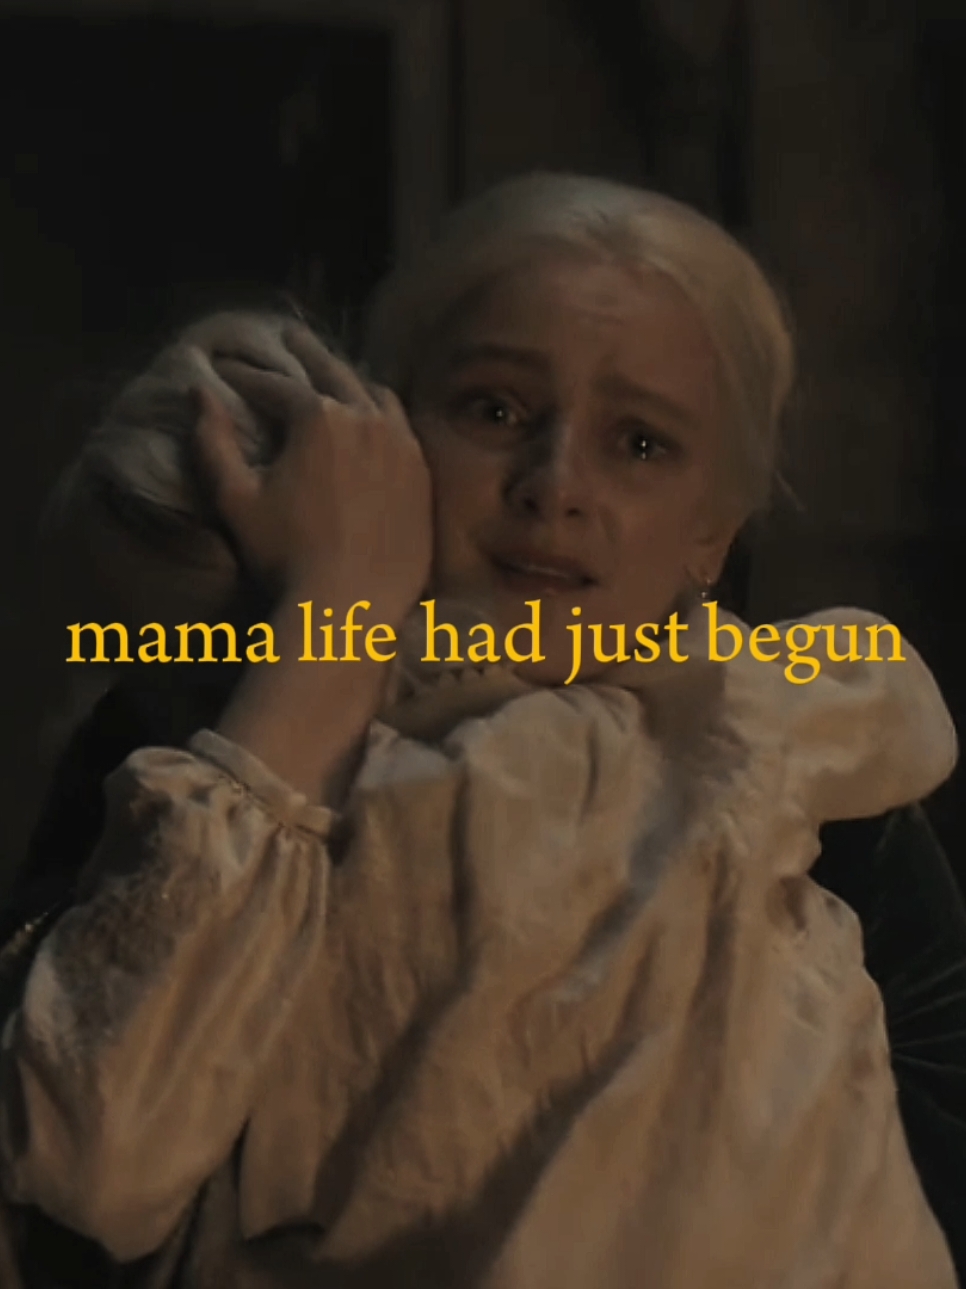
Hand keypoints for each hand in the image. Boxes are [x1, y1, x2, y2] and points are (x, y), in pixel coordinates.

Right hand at [194, 330, 431, 625]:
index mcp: (318, 417)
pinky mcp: (421, 473)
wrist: (351, 605)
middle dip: (304, 353)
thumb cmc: (285, 556)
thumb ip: (213, 442)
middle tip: (289, 334)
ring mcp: (401, 444)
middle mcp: (366, 418)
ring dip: (348, 377)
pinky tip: (374, 414)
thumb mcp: (235, 499)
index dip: (246, 374)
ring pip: (373, 393)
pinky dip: (381, 409)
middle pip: (332, 371)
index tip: (226, 367)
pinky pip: (401, 425)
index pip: (274, 384)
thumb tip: (199, 392)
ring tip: (334, 371)